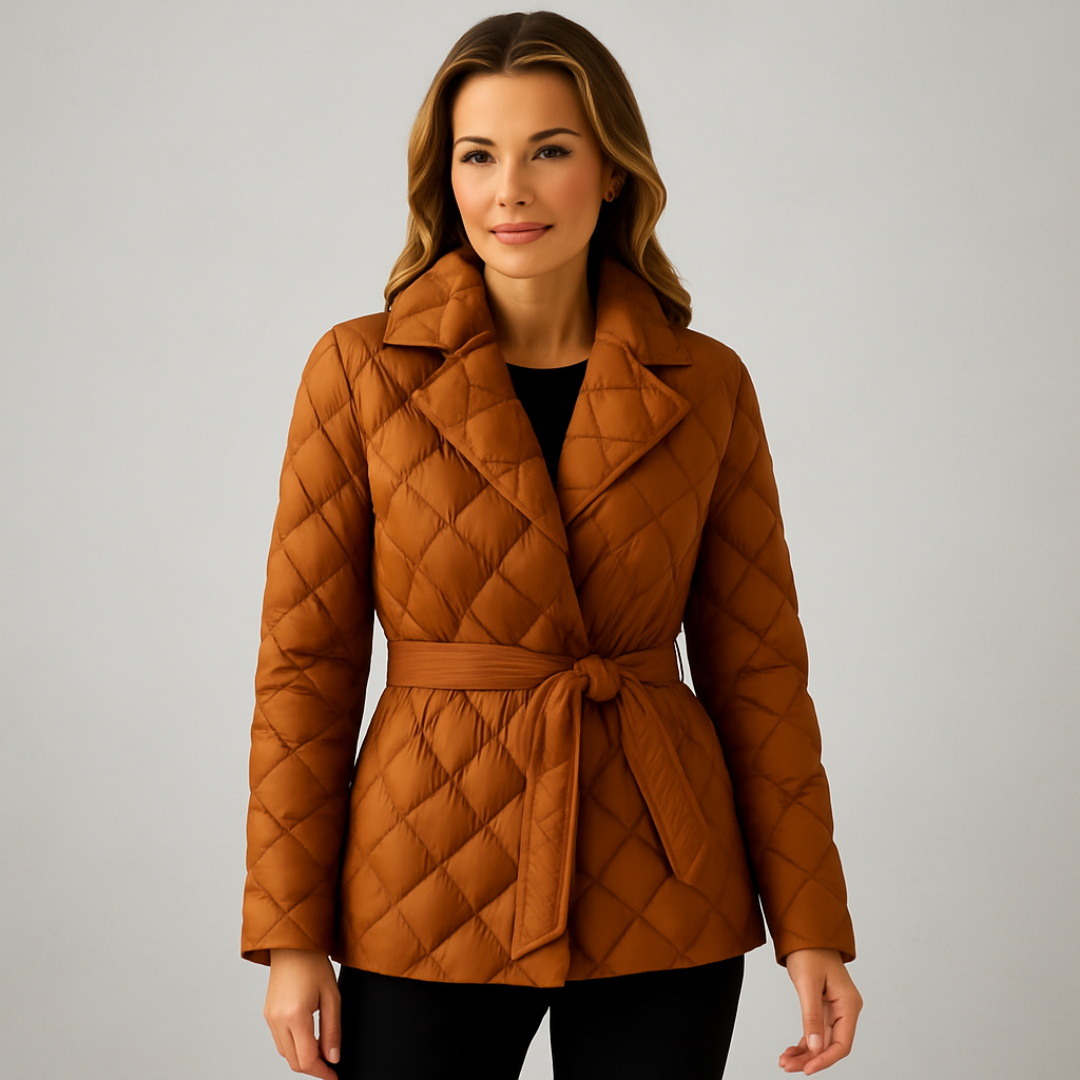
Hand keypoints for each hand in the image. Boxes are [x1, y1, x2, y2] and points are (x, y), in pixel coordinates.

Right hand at [264, 949, 341, 1077]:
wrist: (293, 944)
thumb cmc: (314, 964)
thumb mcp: (333, 996)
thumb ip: (333, 1030)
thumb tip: (333, 1057)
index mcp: (295, 1016)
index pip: (307, 1059)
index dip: (322, 1072)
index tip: (334, 1075)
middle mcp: (278, 1020)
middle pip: (294, 1061)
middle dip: (313, 1067)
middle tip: (331, 1063)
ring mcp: (270, 1018)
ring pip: (285, 1054)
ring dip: (303, 1057)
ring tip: (322, 1047)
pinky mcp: (267, 1014)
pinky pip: (279, 1041)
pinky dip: (294, 1046)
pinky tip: (308, 1037)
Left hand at [778, 948, 861, 1073]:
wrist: (806, 932)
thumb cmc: (810, 951)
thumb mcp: (807, 984)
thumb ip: (811, 1016)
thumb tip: (814, 1047)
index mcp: (849, 1004)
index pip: (842, 1043)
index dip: (825, 1059)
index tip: (807, 1069)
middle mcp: (845, 1009)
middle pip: (831, 1045)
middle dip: (810, 1058)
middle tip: (787, 1066)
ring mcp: (835, 1009)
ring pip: (821, 1041)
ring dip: (805, 1053)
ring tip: (785, 1061)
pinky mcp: (824, 1007)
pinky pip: (816, 1031)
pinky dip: (804, 1042)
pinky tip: (790, 1051)